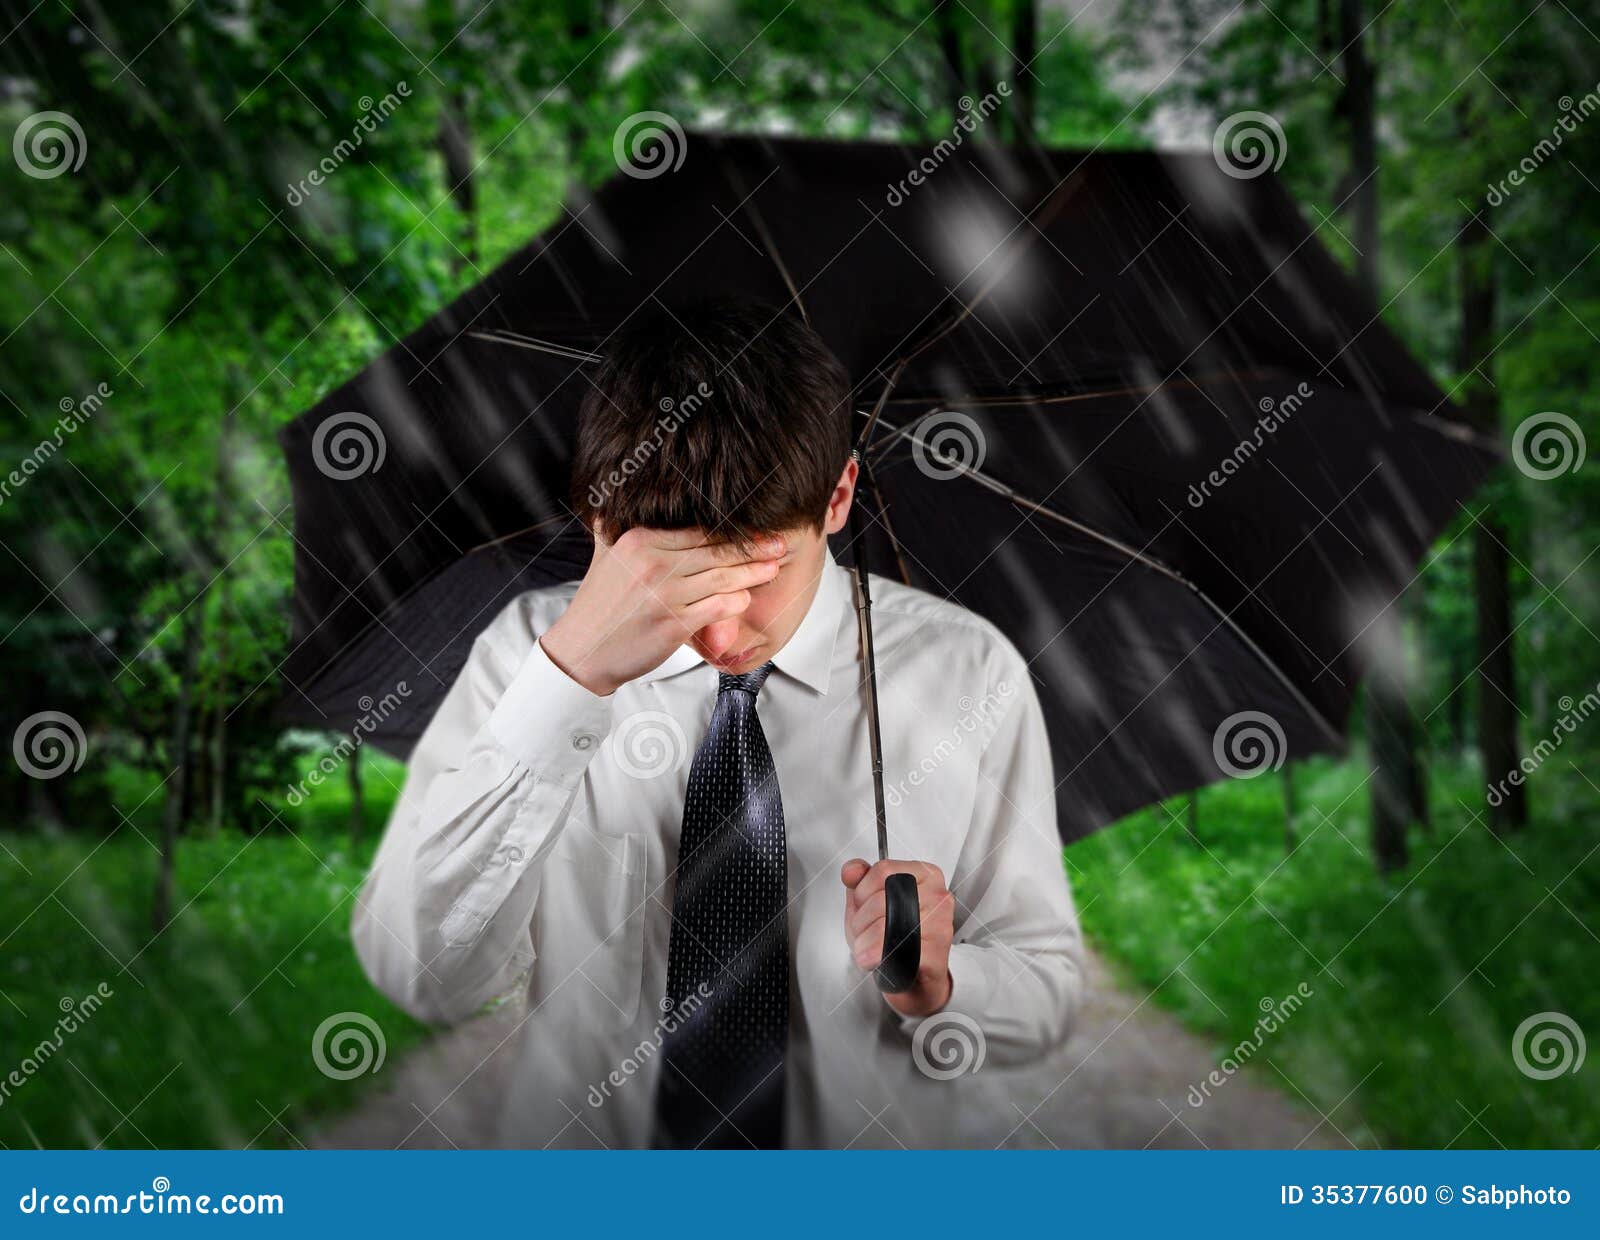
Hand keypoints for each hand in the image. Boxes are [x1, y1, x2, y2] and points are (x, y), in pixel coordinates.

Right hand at [540, 527, 784, 695]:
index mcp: (639, 540)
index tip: (756, 528)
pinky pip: (717, 608)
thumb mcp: (603, 554)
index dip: (732, 530)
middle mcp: (652, 563)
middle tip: (778, 544)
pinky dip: (736, 602)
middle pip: (715, 551)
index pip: (698, 530)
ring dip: (752, 573)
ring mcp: (664, 593)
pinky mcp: (673, 623)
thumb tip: (617, 492)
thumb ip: (615, 524)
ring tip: (771, 568)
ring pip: (721, 578)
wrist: (582, 651)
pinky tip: (746, 599)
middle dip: (753, 548)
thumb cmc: (598, 607)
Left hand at [841, 858, 954, 1017]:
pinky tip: (879, 959)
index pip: (883, 870)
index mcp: (925, 875)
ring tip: (870, 948)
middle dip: (861, 920)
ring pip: (885, 925)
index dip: (863, 892)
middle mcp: (938, 896)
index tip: (866, 906)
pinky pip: (895, 950)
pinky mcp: (937, 952)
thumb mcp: (868, 902)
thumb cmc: (894, 938)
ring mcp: (941, 923)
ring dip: (866, 941)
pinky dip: (877, 957)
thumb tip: (851, 870)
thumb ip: (858, 880)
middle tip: (866, 933)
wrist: (913, 978)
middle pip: (881, 899)